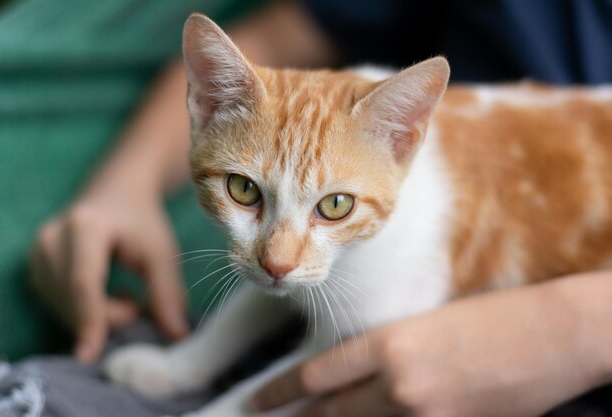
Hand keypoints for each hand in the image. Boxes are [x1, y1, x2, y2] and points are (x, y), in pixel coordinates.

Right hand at [30, 178, 187, 361]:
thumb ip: (168, 293)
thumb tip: (178, 336)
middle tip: (139, 305)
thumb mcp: (161, 252)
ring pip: (63, 307)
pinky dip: (84, 310)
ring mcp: (37, 253)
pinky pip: (57, 305)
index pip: (83, 282)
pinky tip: (104, 293)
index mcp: (84, 227)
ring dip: (98, 315)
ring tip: (124, 292)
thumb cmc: (142, 221)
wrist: (117, 192)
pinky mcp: (35, 268)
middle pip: (73, 299)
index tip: (92, 354)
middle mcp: (51, 238)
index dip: (90, 319)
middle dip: (109, 317)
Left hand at [253, 276, 611, 416]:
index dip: (278, 392)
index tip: (257, 401)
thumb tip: (358, 377)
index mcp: (388, 344)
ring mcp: (423, 415)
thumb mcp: (426, 324)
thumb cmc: (492, 317)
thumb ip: (388, 352)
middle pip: (329, 412)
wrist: (554, 336)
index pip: (315, 375)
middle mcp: (397, 385)